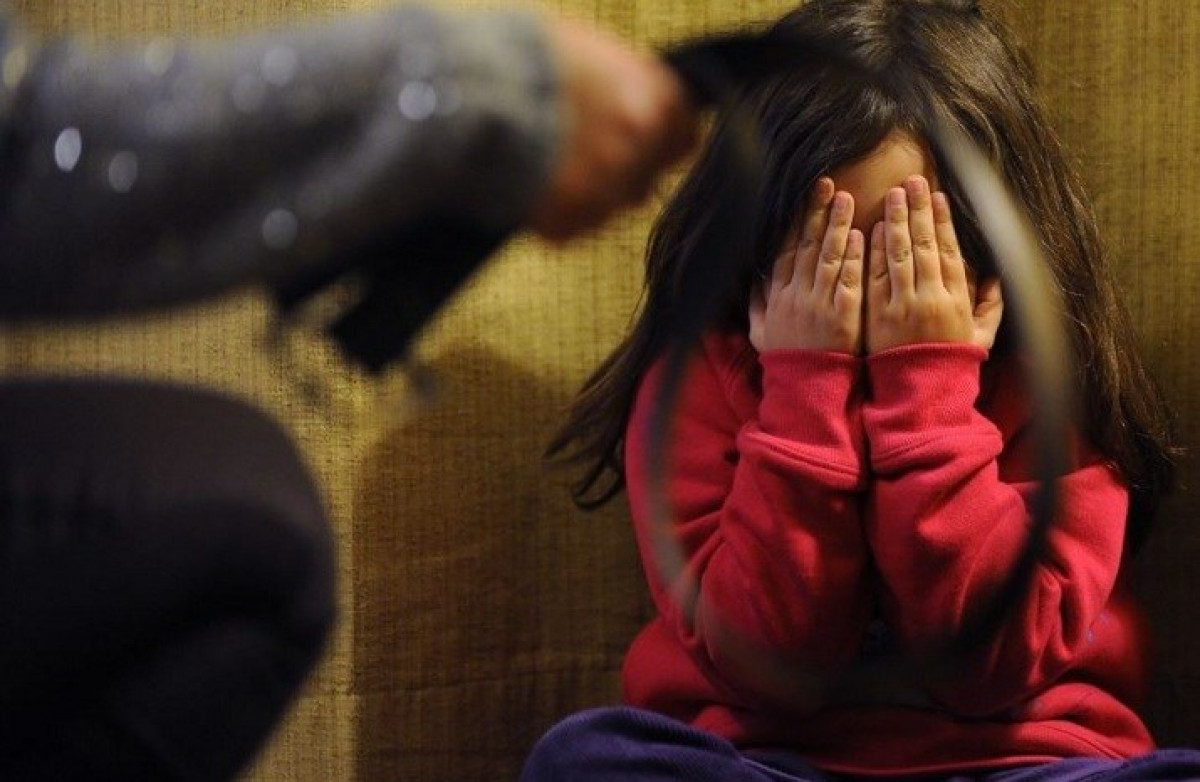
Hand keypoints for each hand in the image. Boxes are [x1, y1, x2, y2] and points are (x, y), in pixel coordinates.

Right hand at [528, 18, 698, 240]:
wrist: (470, 92)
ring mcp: (607, 189)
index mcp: (655, 99)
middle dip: (615, 175)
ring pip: (606, 208)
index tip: (638, 146)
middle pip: (643, 180)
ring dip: (582, 197)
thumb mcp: (586, 50)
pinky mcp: (570, 222)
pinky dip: (551, 215)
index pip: (683, 139)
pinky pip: (569, 227)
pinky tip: (526, 187)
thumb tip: (632, 98)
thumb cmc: (523, 57)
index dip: (658, 144)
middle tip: (576, 158)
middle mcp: (640, 147)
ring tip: (542, 170)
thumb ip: (622, 82)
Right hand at [749, 178, 864, 354]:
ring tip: (847, 199)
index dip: (797, 221)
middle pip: (807, 246)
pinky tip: (860, 235)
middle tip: (827, 184)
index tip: (805, 197)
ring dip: (838, 225)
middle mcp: (796, 295)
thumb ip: (756, 302)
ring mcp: (820, 304)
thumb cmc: (786, 359)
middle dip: (817, 212)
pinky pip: (848, 280)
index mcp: (777, 296)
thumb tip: (753, 276)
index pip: (786, 250)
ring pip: (829, 257)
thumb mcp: (760, 331)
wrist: (806, 389)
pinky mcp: (843, 316)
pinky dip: (854, 256)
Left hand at [865, 175, 1002, 353]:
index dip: (943, 221)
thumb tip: (997, 277)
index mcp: (956, 300)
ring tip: (893, 194)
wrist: (918, 396)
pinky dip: (875, 251)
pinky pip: (876, 277)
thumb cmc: (948, 365)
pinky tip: (875, 228)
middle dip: (919, 210)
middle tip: (913, 180)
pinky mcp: (877, 316)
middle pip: (924, 245)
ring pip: (900, 255)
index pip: (949, 251)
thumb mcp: (980, 338)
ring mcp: (902, 306)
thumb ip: (990, 306)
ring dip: (897, 221)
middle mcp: (930, 299)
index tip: (937, 196)